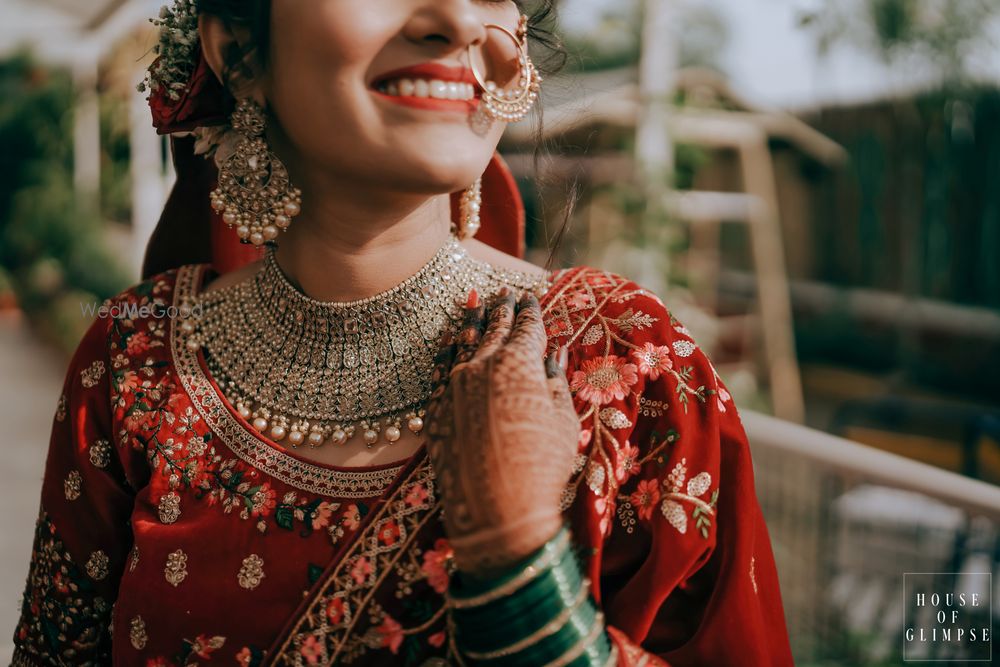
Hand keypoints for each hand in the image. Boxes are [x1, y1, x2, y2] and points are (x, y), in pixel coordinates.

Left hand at [425, 288, 578, 576]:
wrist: (495, 510)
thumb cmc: (542, 466)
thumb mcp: (562, 420)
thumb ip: (555, 380)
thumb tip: (556, 353)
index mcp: (519, 362)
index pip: (526, 326)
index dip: (530, 309)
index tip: (532, 295)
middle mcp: (482, 365)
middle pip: (492, 328)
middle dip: (500, 309)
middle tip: (504, 292)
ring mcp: (454, 385)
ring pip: (462, 343)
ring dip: (471, 321)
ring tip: (474, 302)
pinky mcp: (437, 407)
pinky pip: (441, 367)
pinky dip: (448, 349)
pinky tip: (450, 340)